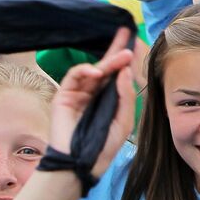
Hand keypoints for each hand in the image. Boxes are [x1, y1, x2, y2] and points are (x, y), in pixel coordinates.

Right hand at [49, 28, 135, 179]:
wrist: (81, 164)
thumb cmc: (104, 146)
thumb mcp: (123, 121)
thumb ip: (126, 96)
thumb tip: (125, 70)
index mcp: (109, 100)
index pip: (117, 75)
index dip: (124, 59)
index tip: (134, 41)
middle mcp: (94, 94)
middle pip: (105, 68)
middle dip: (116, 51)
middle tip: (126, 36)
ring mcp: (78, 94)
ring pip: (92, 70)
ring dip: (107, 61)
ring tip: (122, 56)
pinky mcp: (64, 96)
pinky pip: (74, 76)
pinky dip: (85, 70)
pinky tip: (97, 72)